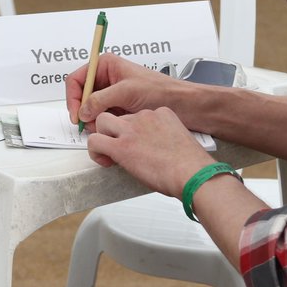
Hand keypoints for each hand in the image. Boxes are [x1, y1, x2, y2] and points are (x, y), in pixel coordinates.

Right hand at [65, 53, 186, 131]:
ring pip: (90, 109)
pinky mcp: (118, 108)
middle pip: (81, 96)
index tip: (76, 114)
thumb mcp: (127, 91)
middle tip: (90, 124)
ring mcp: (112, 94)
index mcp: (106, 65)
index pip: (77, 79)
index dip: (73, 97)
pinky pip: (101, 117)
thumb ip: (101, 99)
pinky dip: (103, 124)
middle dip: (84, 111)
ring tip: (105, 126)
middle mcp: (107, 78)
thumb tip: (83, 110)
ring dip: (94, 120)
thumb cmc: (161, 90)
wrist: (182, 105)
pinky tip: (112, 129)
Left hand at [85, 107, 215, 197]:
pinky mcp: (121, 146)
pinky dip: (94, 151)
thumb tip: (153, 149)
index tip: (138, 144)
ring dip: (102, 136)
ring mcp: (131, 129)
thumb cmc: (191, 164)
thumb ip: (164, 138)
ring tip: (108, 152)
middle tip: (119, 147)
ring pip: (102, 121)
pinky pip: (95, 141)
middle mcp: (144, 116)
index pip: (138, 115)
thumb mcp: (179, 140)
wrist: (192, 173)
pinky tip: (104, 160)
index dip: (134, 131)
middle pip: (119, 116)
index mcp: (161, 113)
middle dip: (115, 131)